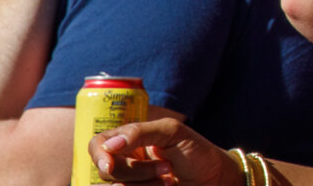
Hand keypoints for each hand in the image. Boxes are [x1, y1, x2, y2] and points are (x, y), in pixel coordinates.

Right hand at [90, 118, 235, 184]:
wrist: (215, 178)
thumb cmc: (195, 151)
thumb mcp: (172, 132)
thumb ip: (140, 132)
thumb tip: (109, 146)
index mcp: (128, 142)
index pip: (97, 145)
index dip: (98, 155)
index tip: (110, 165)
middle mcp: (124, 163)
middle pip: (106, 172)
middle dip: (137, 171)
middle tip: (166, 167)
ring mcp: (131, 183)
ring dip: (145, 185)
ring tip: (169, 180)